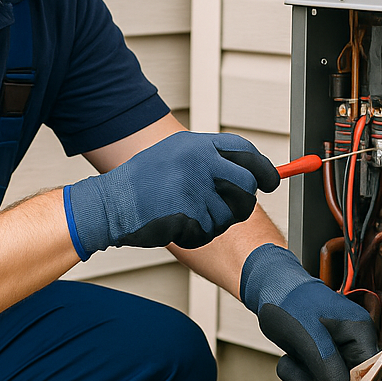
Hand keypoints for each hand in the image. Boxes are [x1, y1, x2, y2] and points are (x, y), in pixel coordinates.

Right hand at [64, 131, 278, 259]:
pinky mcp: (189, 212)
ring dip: (214, 222)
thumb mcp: (174, 157)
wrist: (110, 204)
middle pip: (246, 185)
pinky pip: (209, 232)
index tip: (271, 180)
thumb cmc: (141, 184)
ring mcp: (194, 187)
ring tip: (188, 215)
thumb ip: (208, 160)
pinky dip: (197, 235)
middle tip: (232, 209)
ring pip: (229, 214)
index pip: (244, 151)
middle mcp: (198, 161)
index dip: (263, 168)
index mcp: (196, 145)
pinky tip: (177, 225)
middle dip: (243, 202)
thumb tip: (248, 172)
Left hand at [241, 243, 377, 380]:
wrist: (270, 291)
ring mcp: (335, 354)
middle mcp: (352, 344)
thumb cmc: (289, 300)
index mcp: (359, 331)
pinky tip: (290, 360)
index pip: (370, 370)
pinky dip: (299, 377)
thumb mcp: (306, 331)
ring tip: (293, 361)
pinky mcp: (320, 361)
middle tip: (303, 375)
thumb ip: (324, 360)